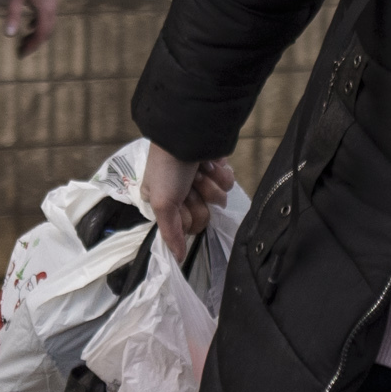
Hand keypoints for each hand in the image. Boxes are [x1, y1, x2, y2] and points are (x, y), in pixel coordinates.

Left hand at [8, 0, 55, 54]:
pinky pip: (47, 17)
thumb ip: (13, 15)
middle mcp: (52, 8)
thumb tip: (8, 35)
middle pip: (46, 32)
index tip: (21, 55)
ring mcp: (52, 3)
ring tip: (23, 40)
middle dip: (34, 42)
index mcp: (45, 10)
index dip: (32, 46)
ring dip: (36, 34)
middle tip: (20, 50)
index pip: (41, 34)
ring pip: (47, 25)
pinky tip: (29, 25)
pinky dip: (38, 24)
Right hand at [140, 142, 233, 259]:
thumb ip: (171, 233)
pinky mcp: (216, 168)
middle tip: (192, 184)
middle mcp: (181, 192)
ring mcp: (200, 179)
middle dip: (200, 199)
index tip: (182, 200)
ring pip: (218, 198)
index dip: (188, 215)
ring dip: (211, 184)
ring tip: (201, 169)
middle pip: (203, 214)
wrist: (189, 132)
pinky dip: (220, 172)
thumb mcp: (163, 203)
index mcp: (163, 201)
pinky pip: (227, 182)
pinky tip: (211, 161)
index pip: (186, 226)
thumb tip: (177, 259)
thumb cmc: (169, 168)